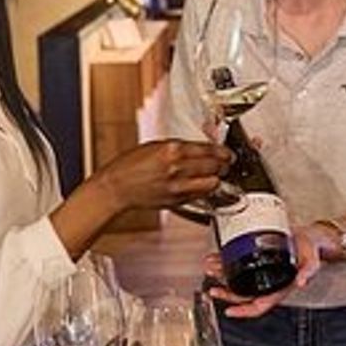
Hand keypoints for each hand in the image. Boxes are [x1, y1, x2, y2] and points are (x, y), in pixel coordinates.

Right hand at [91, 139, 228, 210]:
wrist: (118, 187)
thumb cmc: (131, 165)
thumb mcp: (156, 146)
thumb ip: (180, 147)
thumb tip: (201, 148)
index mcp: (172, 149)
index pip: (209, 150)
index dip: (223, 152)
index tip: (228, 153)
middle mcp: (177, 168)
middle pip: (214, 166)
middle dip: (223, 165)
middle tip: (226, 163)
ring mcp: (178, 186)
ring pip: (212, 183)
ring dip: (216, 178)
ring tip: (216, 175)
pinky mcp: (177, 200)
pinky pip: (200, 195)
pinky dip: (204, 189)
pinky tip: (201, 185)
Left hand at [200, 227, 321, 318]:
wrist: (308, 237)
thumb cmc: (310, 251)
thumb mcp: (312, 261)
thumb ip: (308, 272)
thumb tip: (302, 282)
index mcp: (279, 288)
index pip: (259, 306)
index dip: (244, 311)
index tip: (230, 311)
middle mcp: (267, 283)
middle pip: (243, 294)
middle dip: (226, 293)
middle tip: (213, 289)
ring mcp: (260, 273)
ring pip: (237, 280)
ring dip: (222, 275)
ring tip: (210, 267)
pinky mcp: (256, 260)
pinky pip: (238, 265)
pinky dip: (226, 261)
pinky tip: (217, 256)